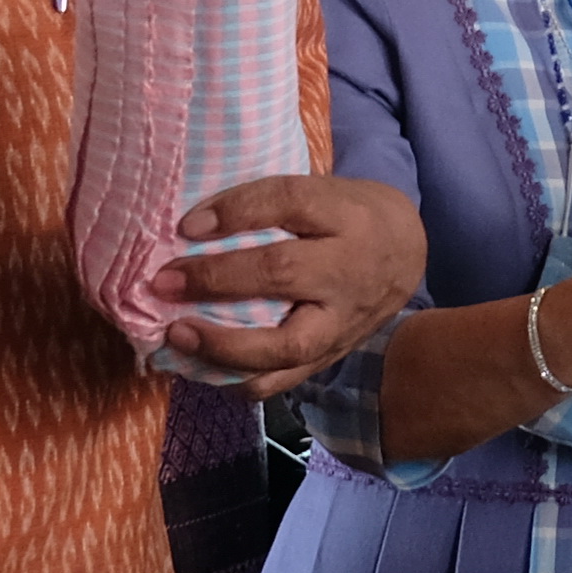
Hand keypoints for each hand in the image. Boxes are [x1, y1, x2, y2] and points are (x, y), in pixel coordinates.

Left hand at [160, 172, 427, 398]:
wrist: (407, 256)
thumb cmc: (346, 218)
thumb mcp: (320, 192)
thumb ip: (267, 204)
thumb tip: (191, 226)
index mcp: (346, 215)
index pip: (289, 202)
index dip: (235, 212)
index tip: (187, 225)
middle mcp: (348, 269)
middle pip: (284, 273)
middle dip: (217, 279)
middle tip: (164, 282)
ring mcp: (342, 321)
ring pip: (288, 344)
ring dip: (225, 345)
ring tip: (178, 335)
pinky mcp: (331, 355)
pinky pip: (284, 380)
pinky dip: (239, 379)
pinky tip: (203, 367)